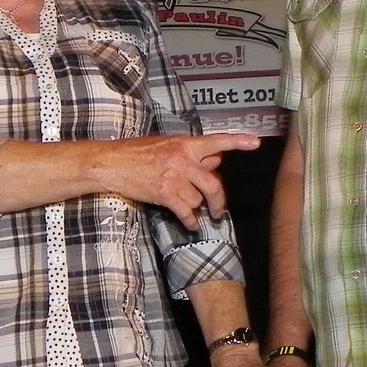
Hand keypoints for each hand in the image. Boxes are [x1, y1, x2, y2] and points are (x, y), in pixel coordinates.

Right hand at [93, 133, 260, 230]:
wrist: (112, 164)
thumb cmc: (137, 153)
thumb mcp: (166, 146)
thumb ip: (193, 154)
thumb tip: (216, 160)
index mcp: (185, 144)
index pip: (216, 141)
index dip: (237, 142)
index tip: (255, 143)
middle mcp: (183, 159)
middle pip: (213, 184)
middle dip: (218, 201)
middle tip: (218, 211)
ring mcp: (174, 177)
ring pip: (197, 199)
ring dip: (194, 207)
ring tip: (185, 207)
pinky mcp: (165, 194)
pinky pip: (186, 212)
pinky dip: (191, 221)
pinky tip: (191, 224)